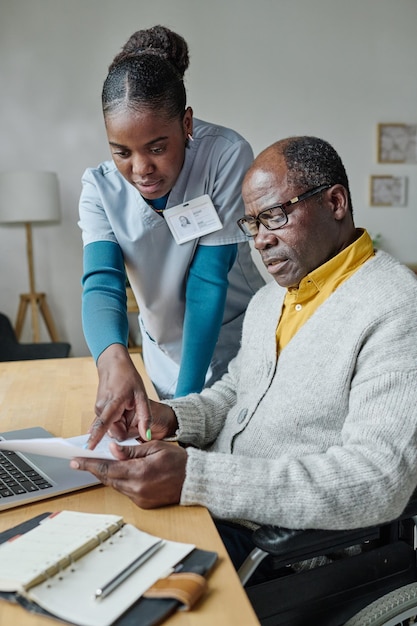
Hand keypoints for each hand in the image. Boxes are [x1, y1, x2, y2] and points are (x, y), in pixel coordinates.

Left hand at [70, 441, 186, 508]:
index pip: (107, 468)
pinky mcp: (143, 504)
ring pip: (115, 485)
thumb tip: (112, 449)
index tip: (75, 461)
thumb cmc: (178, 461)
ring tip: (100, 464)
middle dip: (94, 469)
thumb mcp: (154, 447)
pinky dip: (120, 481)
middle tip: (81, 461)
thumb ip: (131, 450)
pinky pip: (125, 491)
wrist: (194, 480)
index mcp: (139, 473)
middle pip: (108, 478)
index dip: (89, 465)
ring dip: (108, 475)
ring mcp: (139, 499)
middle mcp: (137, 489)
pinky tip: (119, 472)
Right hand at [88, 344, 151, 447]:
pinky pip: (108, 422)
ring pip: (112, 427)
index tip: (87, 451)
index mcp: (111, 405)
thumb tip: (146, 436)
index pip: (102, 426)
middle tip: (134, 412)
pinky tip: (121, 410)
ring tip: (128, 407)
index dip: (96, 439)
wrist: (113, 364)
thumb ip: (145, 417)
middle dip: (126, 428)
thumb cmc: (128, 377)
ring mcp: (98, 410)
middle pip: (115, 432)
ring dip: (122, 422)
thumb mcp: (141, 396)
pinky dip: (116, 420)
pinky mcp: (99, 410)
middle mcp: (101, 409)